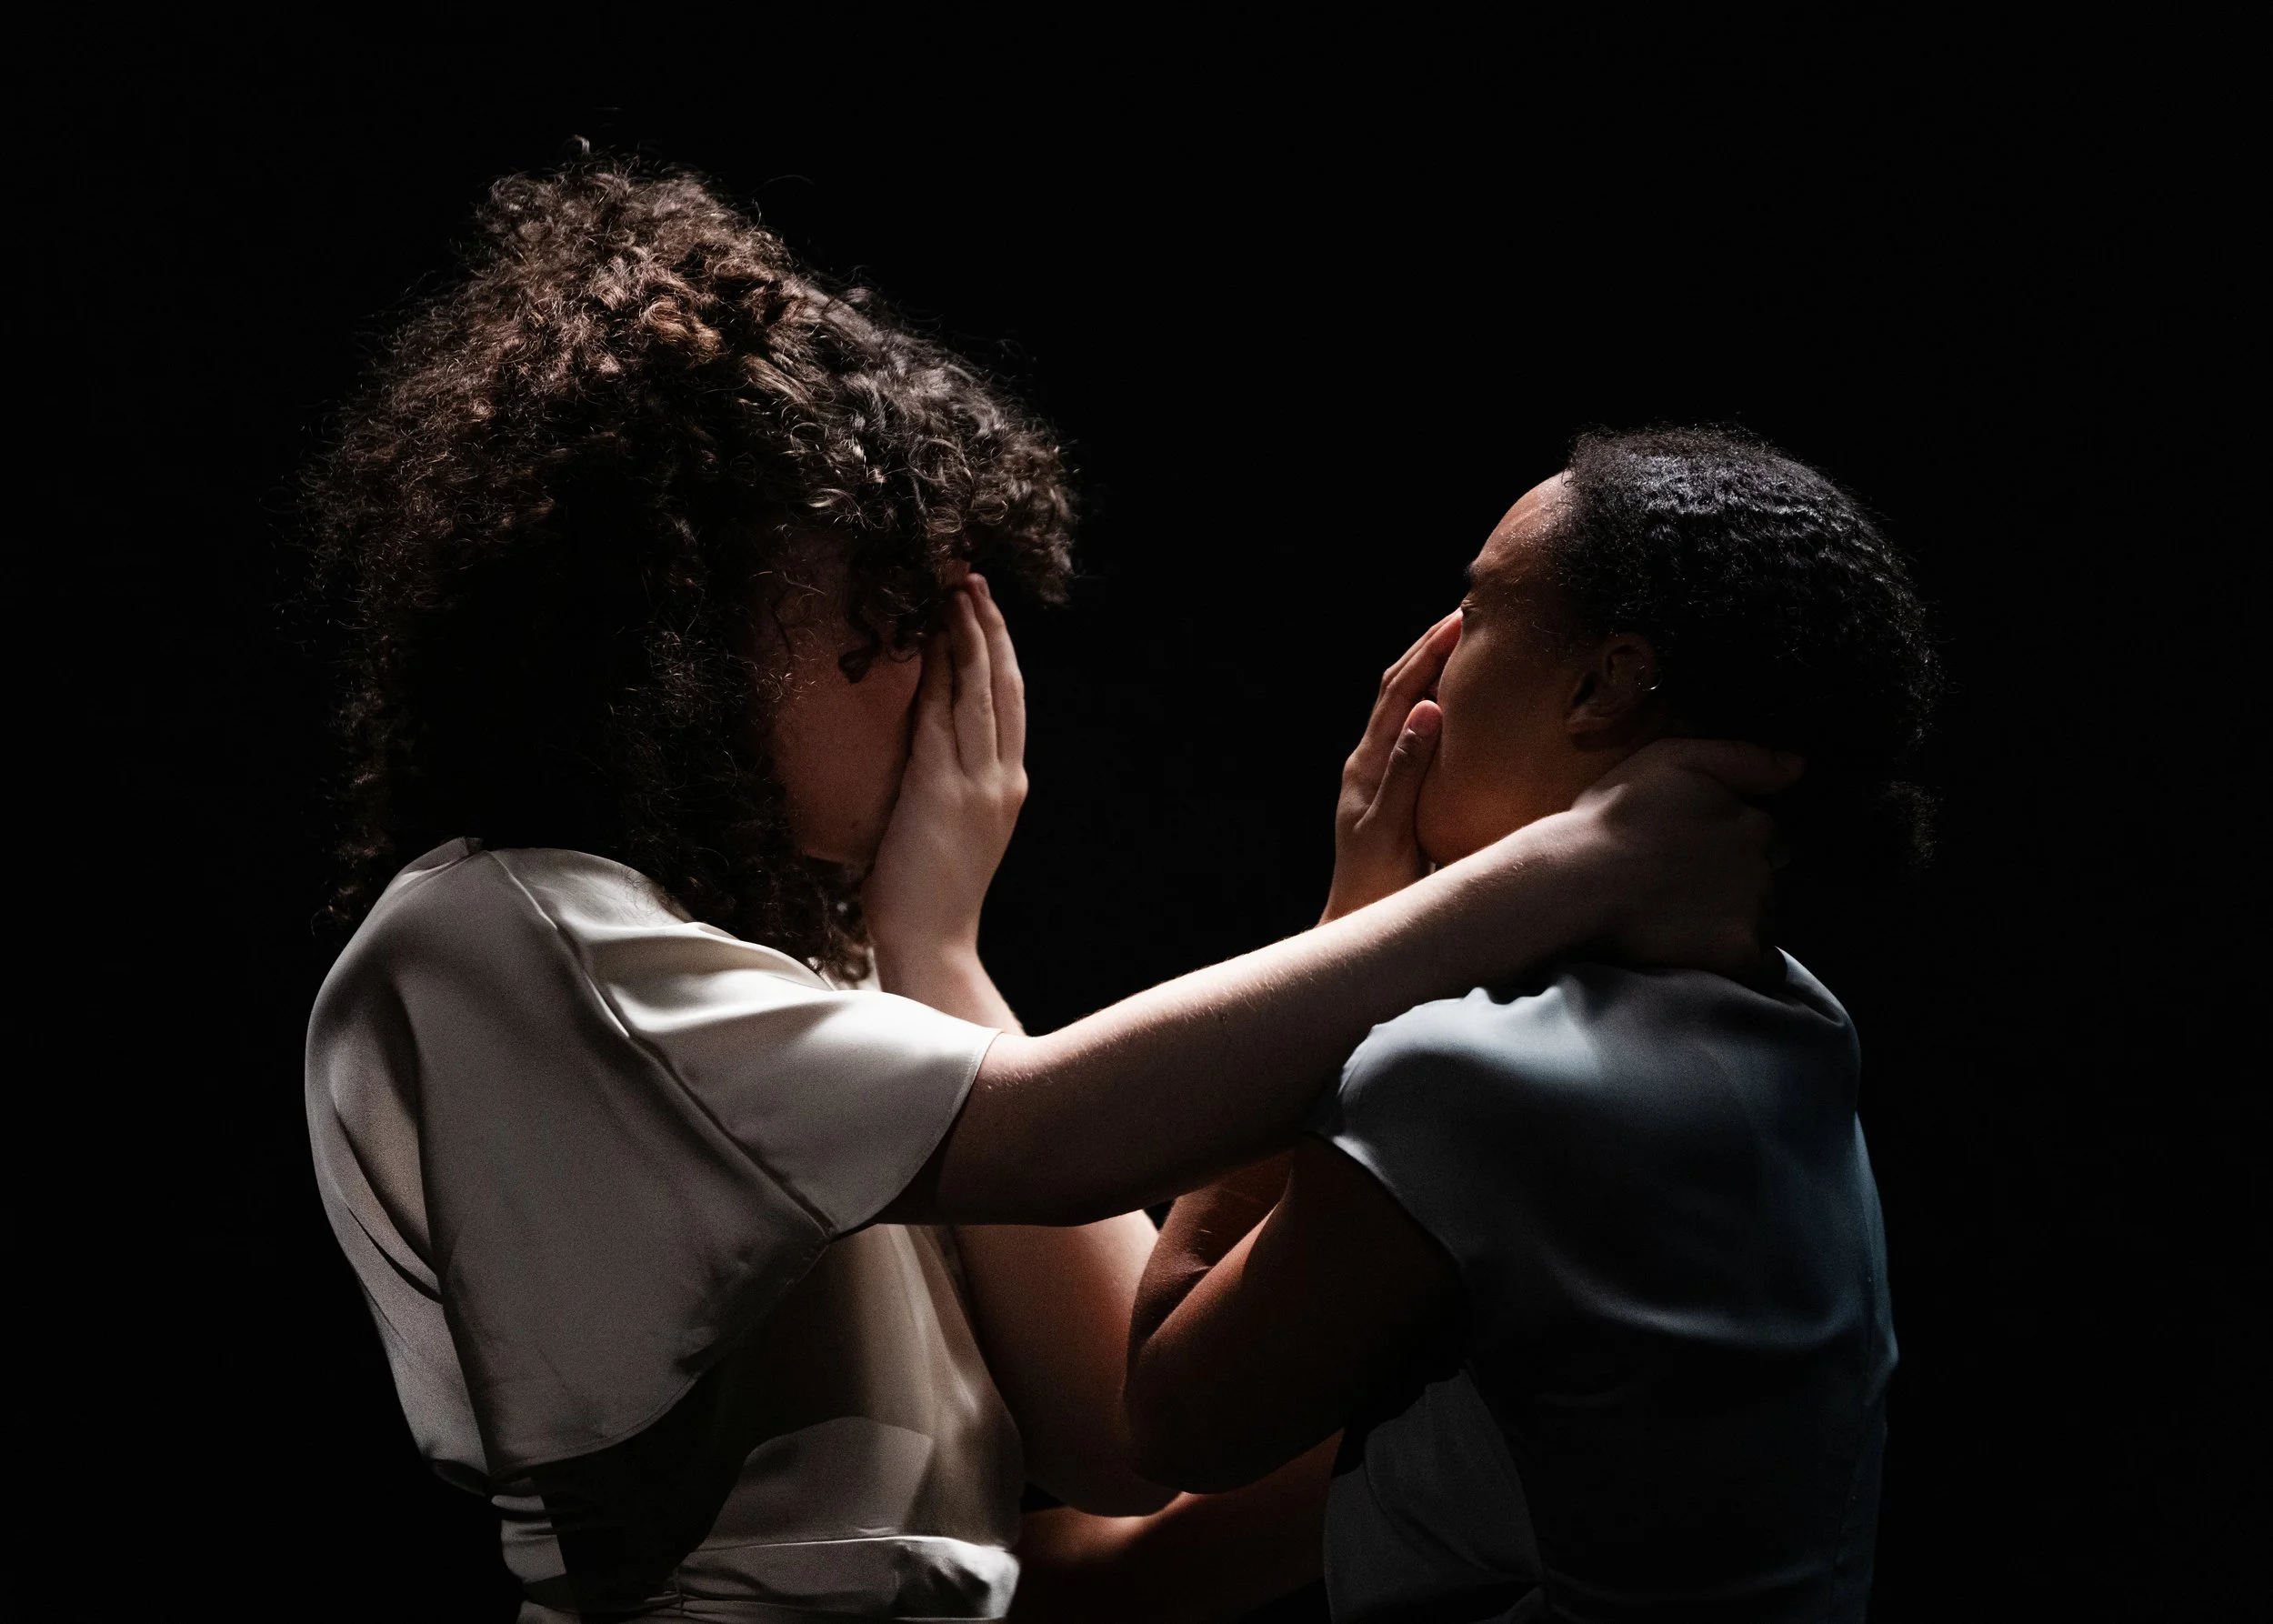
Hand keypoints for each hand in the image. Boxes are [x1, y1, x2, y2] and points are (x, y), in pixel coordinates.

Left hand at [865, 575, 1026, 968]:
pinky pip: (945, 715)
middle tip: (973, 581)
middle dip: (991, 629)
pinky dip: (943, 671)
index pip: (1008, 706)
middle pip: (1004, 686)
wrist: (931, 943)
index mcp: (1007, 789)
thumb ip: (945, 787)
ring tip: (956, 591)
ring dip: (969, 635)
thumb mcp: (947, 831)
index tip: (982, 613)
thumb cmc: (926, 896)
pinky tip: (934, 638)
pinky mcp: (944, 790)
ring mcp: (978, 783)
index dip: (998, 655)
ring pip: (982, 691)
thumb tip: (920, 751)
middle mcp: (1003, 779)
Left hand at [1321, 613, 1459, 921]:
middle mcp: (1370, 761)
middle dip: (1429, 649)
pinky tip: (1463, 702)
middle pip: (1398, 689)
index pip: (1398, 693)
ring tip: (1465, 643)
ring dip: (1432, 671)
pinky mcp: (1397, 790)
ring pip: (1406, 708)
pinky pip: (1418, 735)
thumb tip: (1426, 708)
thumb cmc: (1376, 885)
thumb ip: (1407, 769)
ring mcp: (1382, 774)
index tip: (1459, 621)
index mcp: (1367, 764)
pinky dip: (1439, 705)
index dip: (1427, 654)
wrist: (1361, 924)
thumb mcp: (1392, 827)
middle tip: (1466, 615)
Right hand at [1521, 737, 1802, 979]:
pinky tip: (1713, 953)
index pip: (1764, 836)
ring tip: (1687, 919)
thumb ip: (1743, 758)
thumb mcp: (1674, 758)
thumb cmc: (1614, 818)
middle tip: (1684, 888)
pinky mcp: (1738, 954)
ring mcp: (1753, 912)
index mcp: (1753, 821)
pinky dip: (1750, 963)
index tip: (1694, 851)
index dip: (1730, 843)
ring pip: (1766, 919)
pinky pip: (1767, 967)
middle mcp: (1762, 866)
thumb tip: (1799, 767)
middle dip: (1736, 882)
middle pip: (1765, 879)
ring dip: (1740, 920)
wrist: (1577, 881)